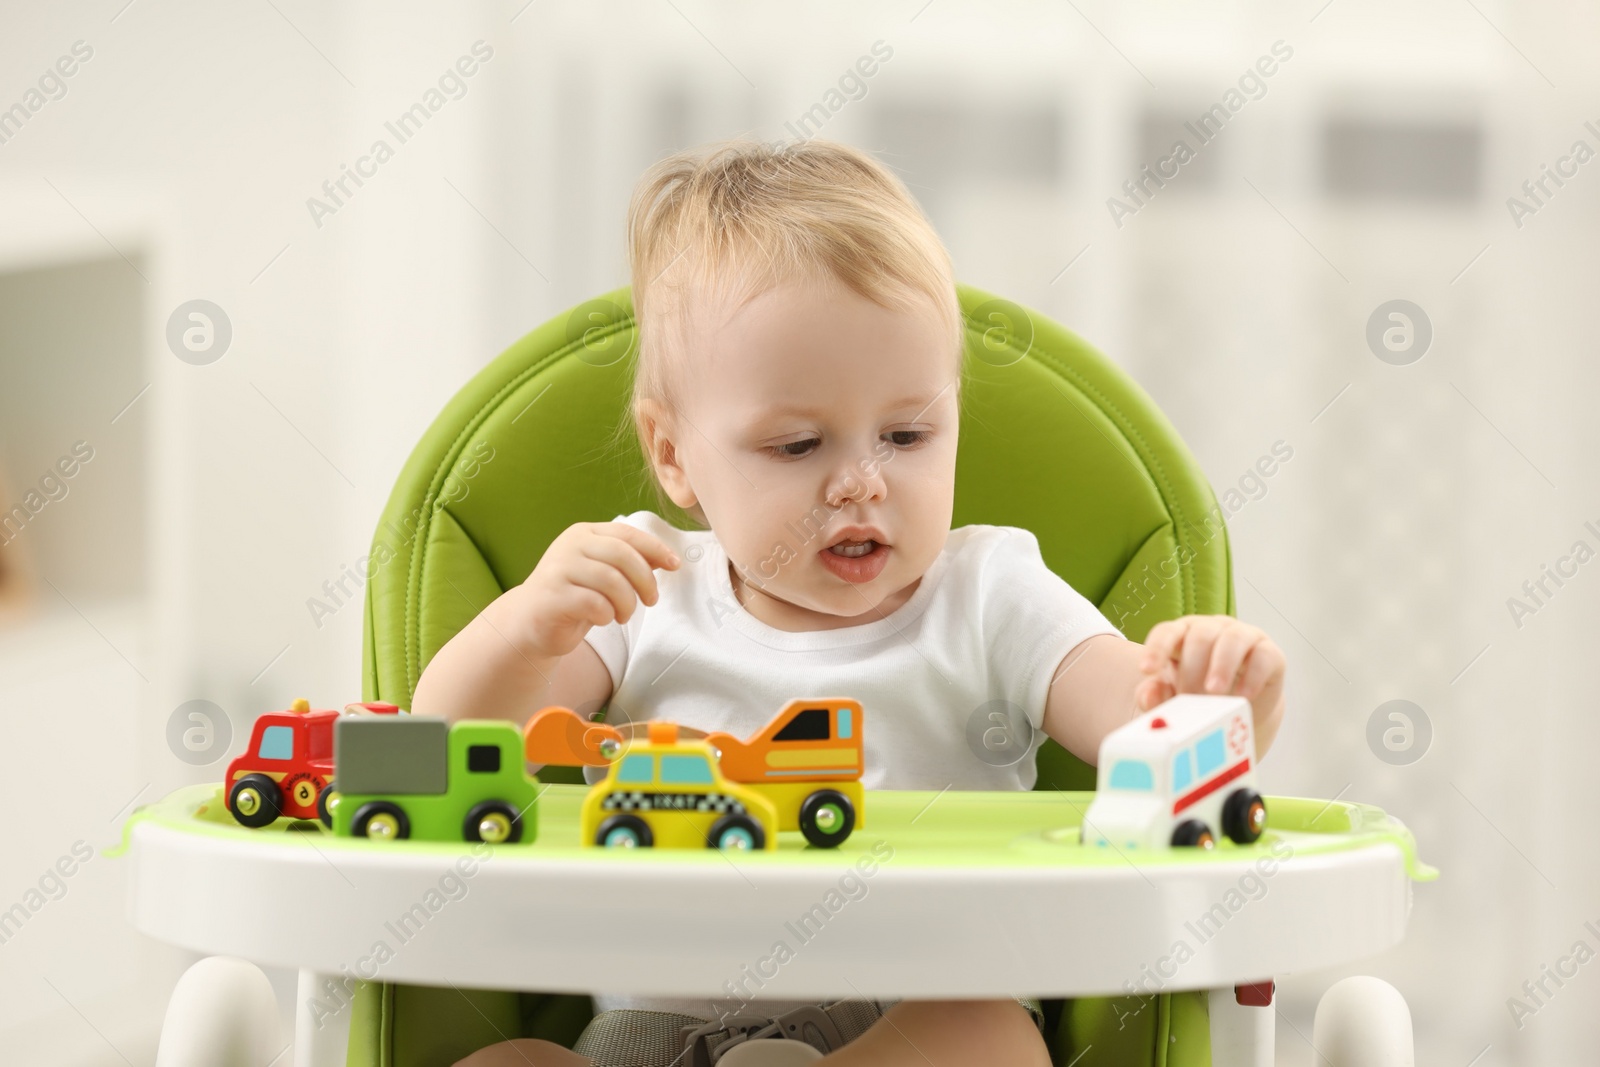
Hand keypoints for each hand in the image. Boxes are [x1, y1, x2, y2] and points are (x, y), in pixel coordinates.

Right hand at [513, 521, 679, 658]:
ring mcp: (558, 570)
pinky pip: (595, 604)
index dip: (656, 549)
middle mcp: (569, 546)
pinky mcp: (553, 597)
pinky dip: (607, 615)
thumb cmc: (573, 596)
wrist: (530, 621)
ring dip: (627, 603)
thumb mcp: (604, 573)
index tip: (675, 565)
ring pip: (612, 581)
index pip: (627, 534)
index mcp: (584, 533)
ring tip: (624, 614)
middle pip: (623, 555)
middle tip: (651, 600)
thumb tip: (667, 559)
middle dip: (645, 581)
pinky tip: (601, 619)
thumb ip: (630, 562)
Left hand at [1135, 616, 1285, 743]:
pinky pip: (1263, 656)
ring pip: (1232, 639)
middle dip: (1191, 669)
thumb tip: (1149, 694)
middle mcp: (1213, 629)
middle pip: (1200, 636)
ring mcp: (1243, 637)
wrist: (1238, 714)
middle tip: (1189, 698)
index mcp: (1182, 635)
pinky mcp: (1270, 654)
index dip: (1156, 648)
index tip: (1147, 669)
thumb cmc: (1198, 698)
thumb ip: (1155, 696)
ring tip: (1213, 693)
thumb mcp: (1173, 698)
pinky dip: (1253, 677)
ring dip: (1221, 667)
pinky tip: (1243, 696)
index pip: (1166, 632)